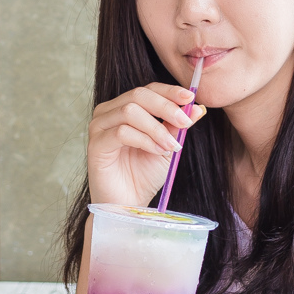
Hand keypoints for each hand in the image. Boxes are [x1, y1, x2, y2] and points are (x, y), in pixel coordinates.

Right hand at [87, 83, 205, 207]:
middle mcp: (108, 112)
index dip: (169, 91)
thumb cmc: (145, 174)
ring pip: (130, 111)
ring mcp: (99, 127)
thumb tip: (198, 107)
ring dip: (156, 128)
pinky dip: (145, 140)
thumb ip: (178, 125)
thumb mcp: (168, 145)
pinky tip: (156, 151)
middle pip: (138, 95)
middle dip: (166, 107)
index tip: (191, 98)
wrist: (129, 203)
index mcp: (124, 108)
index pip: (147, 90)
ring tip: (170, 146)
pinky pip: (122, 132)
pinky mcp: (96, 144)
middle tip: (185, 122)